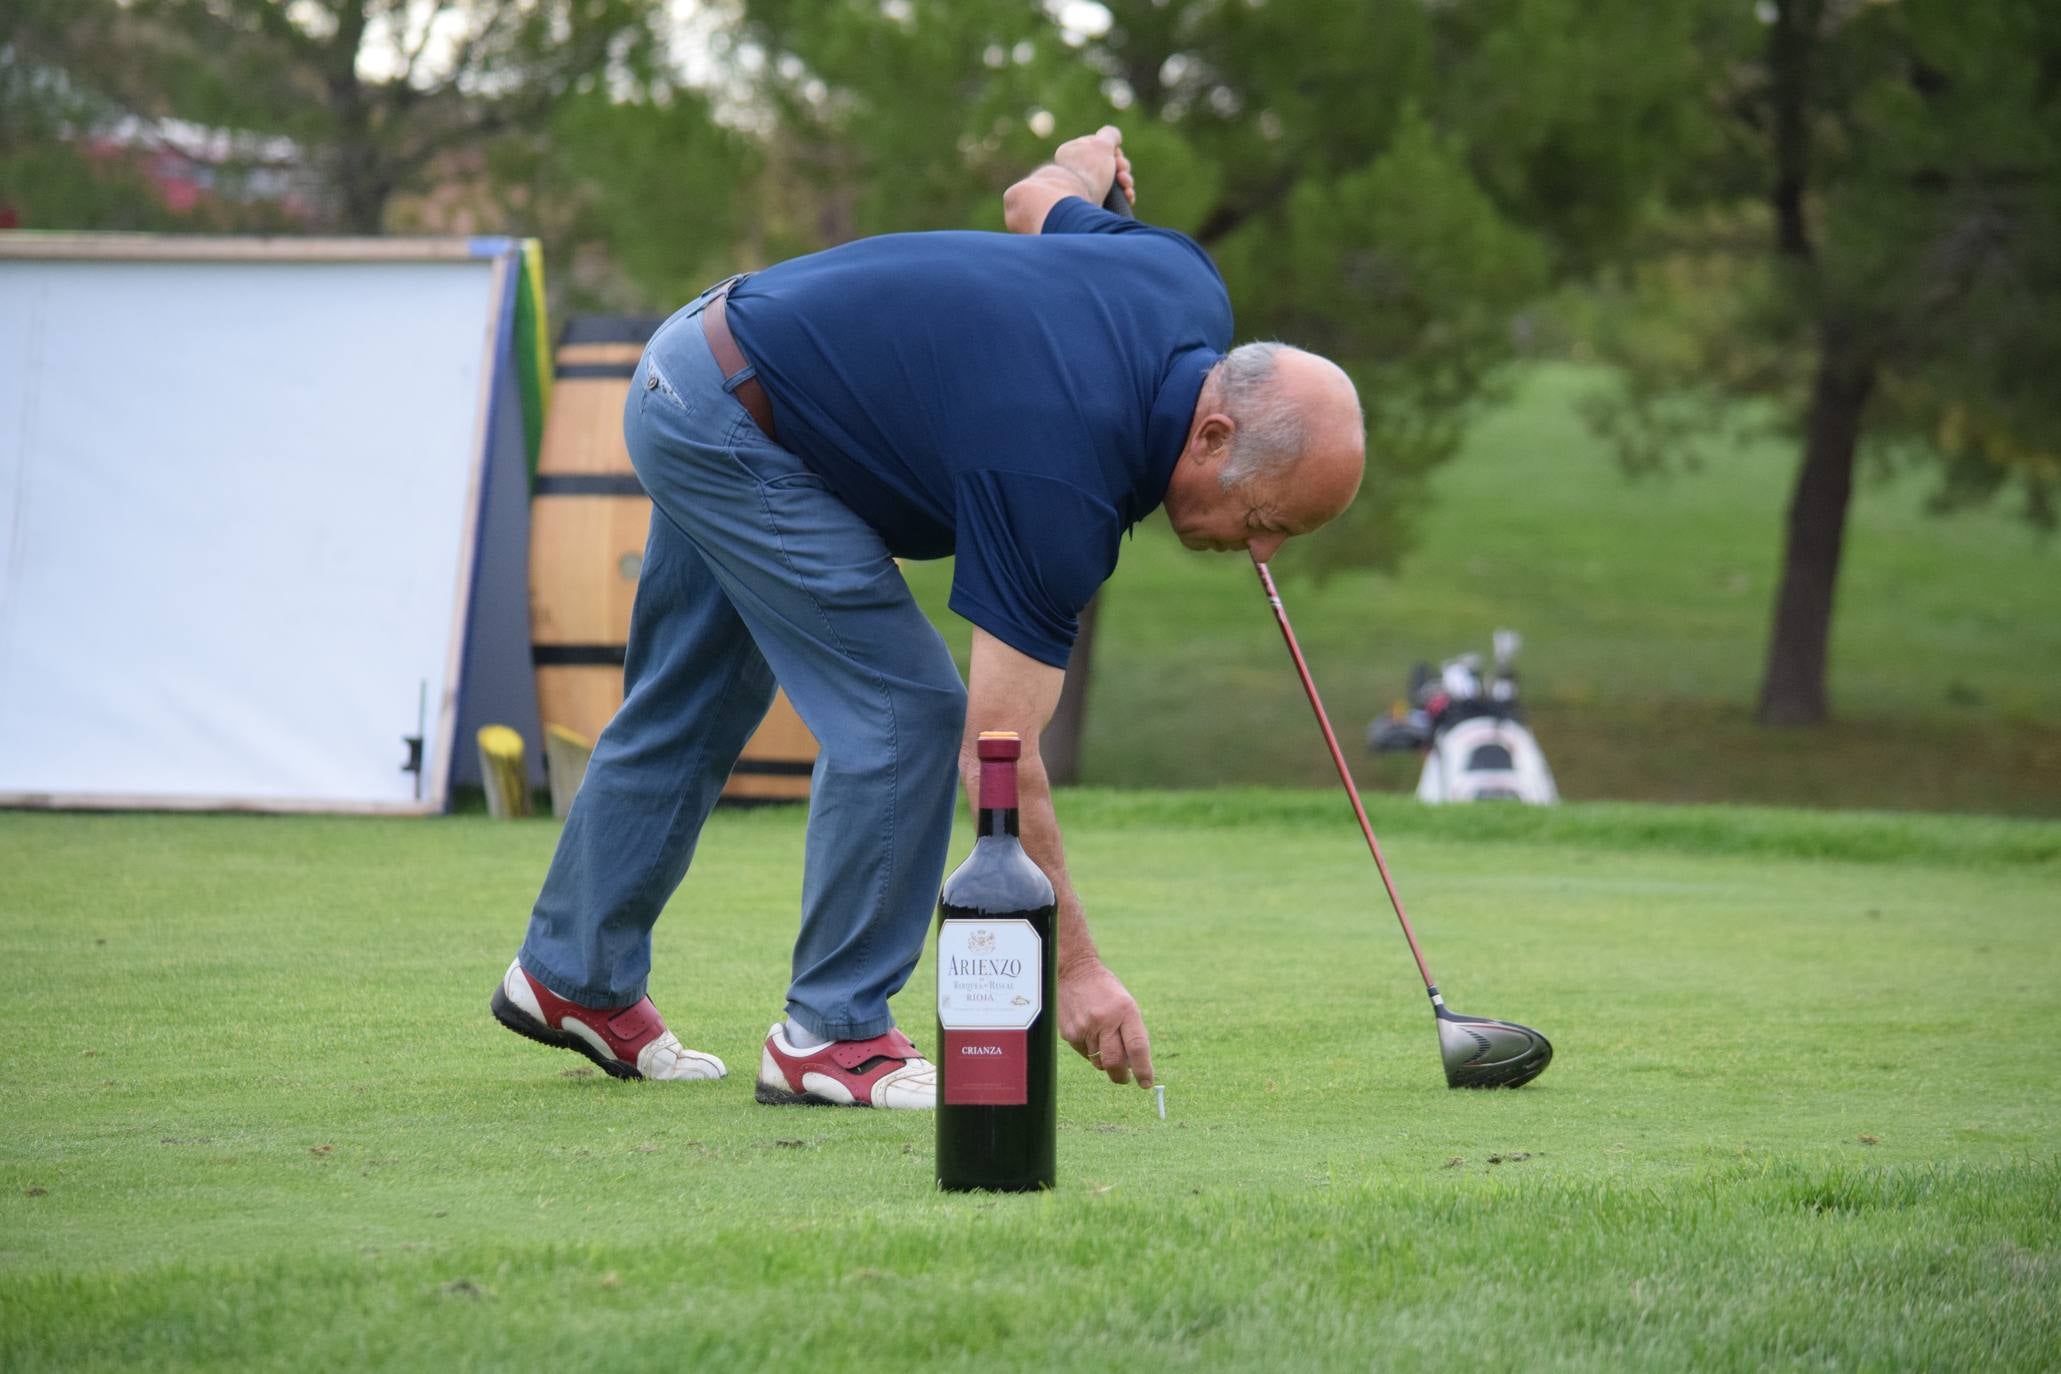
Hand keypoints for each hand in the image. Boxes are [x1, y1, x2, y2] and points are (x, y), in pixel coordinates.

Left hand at [1053, 125, 1132, 207]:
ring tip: (1126, 186)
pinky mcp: (1094, 205)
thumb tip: (1115, 137)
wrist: (1077, 202)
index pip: (1100, 146)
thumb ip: (1109, 135)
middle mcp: (1079, 171)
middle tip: (1122, 171)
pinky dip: (1124, 196)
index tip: (1116, 155)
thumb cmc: (1088, 170)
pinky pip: (1115, 198)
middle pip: (1110, 164)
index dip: (1113, 150)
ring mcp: (1086, 189)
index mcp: (1074, 152)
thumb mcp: (1101, 144)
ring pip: (1115, 182)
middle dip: (1123, 167)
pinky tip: (1128, 196)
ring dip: (1126, 181)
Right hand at [1058, 958, 1152, 1087]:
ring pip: (1098, 1061)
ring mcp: (1085, 1028)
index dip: (1143, 1069)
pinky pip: (1084, 1053)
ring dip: (1105, 1061)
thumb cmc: (1107, 993)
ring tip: (1103, 1041)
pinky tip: (1089, 1031)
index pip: (1137, 1047)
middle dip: (1121, 1076)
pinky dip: (1090, 1050)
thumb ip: (1132, 1034)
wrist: (1076, 973)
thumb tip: (1133, 1067)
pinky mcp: (1070, 1034)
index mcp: (1125, 1011)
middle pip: (1114, 1062)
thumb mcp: (1127, 1006)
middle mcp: (1104, 1020)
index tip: (1146, 1083)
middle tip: (1124, 1078)